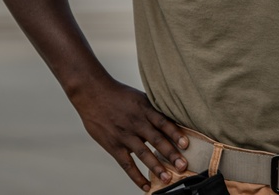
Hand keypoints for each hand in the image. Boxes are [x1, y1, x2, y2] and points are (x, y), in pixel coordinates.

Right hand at [70, 78, 189, 190]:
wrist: (92, 93)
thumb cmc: (117, 95)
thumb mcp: (138, 97)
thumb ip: (153, 110)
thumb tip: (172, 121)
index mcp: (144, 109)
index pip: (163, 122)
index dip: (175, 133)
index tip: (186, 144)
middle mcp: (136, 122)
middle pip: (156, 139)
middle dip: (171, 154)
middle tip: (183, 166)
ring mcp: (124, 134)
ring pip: (143, 153)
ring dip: (156, 167)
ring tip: (167, 179)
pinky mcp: (113, 145)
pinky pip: (126, 163)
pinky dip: (136, 176)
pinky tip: (145, 186)